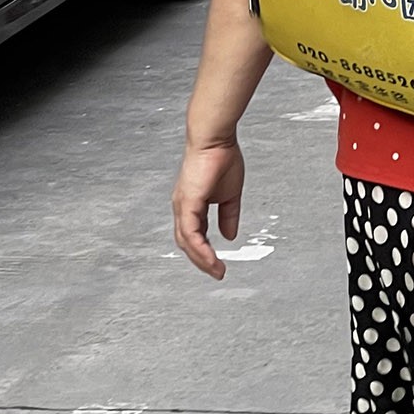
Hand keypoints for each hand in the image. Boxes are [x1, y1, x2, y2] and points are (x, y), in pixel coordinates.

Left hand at [172, 138, 245, 279]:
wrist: (215, 140)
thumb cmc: (221, 160)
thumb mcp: (230, 195)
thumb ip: (229, 216)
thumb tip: (229, 235)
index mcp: (192, 205)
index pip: (194, 235)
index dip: (205, 252)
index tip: (219, 264)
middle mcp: (182, 208)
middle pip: (186, 243)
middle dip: (201, 261)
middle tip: (217, 273)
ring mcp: (182, 206)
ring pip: (186, 241)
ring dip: (201, 259)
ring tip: (217, 270)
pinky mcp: (187, 203)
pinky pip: (191, 232)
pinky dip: (200, 247)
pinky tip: (210, 257)